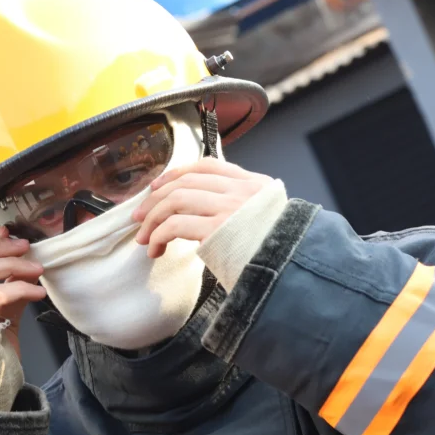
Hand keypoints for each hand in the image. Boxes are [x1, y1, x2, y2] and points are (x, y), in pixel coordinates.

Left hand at [132, 158, 271, 257]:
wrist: (294, 269)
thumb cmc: (277, 253)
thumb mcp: (267, 219)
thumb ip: (243, 208)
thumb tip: (205, 214)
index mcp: (254, 184)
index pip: (207, 166)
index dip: (176, 173)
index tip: (157, 186)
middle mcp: (241, 191)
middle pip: (185, 182)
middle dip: (155, 199)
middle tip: (140, 218)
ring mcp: (230, 208)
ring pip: (176, 200)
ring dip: (153, 219)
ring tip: (144, 237)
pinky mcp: (218, 230)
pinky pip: (176, 225)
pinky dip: (159, 236)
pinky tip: (156, 249)